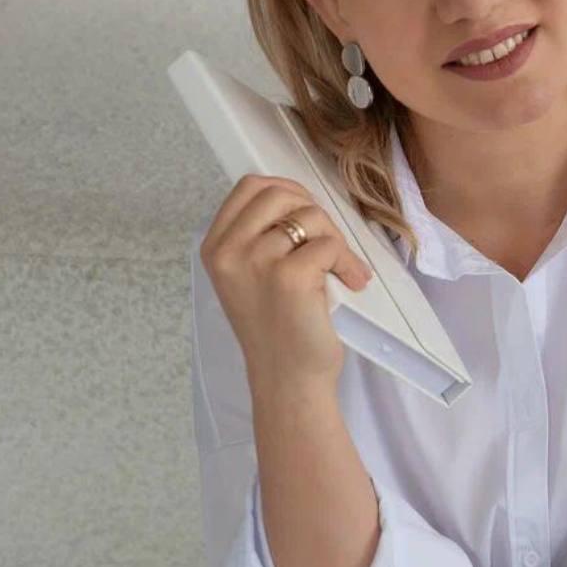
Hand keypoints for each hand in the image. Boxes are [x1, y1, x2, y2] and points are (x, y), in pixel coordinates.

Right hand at [199, 174, 373, 393]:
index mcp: (216, 247)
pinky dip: (347, 262)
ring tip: (343, 269)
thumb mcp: (250, 275)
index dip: (286, 191)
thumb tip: (298, 199)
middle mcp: (229, 251)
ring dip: (336, 241)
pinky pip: (329, 245)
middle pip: (280, 194)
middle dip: (314, 212)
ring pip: (310, 217)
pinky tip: (351, 282)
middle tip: (329, 243)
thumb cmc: (277, 328)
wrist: (287, 380)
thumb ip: (260, 236)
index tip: (307, 213)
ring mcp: (256, 261)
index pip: (249, 186)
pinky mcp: (288, 276)